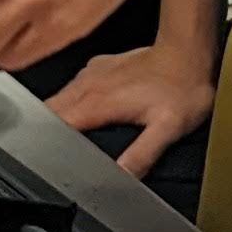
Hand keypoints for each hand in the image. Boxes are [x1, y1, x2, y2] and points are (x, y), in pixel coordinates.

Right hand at [47, 39, 218, 174]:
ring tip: (61, 138)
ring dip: (54, 117)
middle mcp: (88, 85)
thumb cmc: (182, 87)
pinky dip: (69, 104)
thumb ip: (140, 156)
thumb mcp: (167, 129)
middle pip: (48, 111)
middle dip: (42, 130)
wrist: (189, 52)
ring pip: (58, 99)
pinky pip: (73, 88)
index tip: (43, 157)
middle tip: (51, 153)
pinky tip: (82, 115)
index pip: (51, 124)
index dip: (44, 143)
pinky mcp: (100, 68)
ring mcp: (92, 73)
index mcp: (96, 102)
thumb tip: (120, 179)